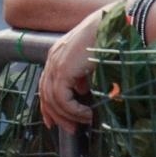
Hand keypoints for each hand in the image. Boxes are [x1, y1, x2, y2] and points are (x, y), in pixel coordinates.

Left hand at [38, 6, 105, 132]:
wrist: (110, 27)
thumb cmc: (106, 40)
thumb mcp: (89, 62)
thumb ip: (81, 75)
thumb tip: (81, 91)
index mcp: (57, 56)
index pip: (45, 85)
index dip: (48, 106)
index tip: (52, 122)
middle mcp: (52, 59)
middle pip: (45, 95)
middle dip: (57, 115)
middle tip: (72, 130)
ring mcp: (56, 64)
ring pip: (54, 100)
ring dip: (69, 115)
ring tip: (85, 121)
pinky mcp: (63, 70)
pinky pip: (62, 99)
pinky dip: (74, 110)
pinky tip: (87, 114)